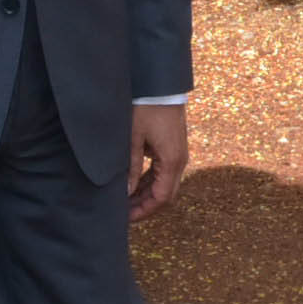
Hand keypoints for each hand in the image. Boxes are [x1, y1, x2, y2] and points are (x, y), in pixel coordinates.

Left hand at [128, 103, 187, 220]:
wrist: (161, 85)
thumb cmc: (146, 108)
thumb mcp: (133, 138)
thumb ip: (131, 167)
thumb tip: (126, 192)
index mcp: (171, 161)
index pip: (161, 198)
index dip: (144, 211)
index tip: (126, 218)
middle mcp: (179, 160)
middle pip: (165, 194)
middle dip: (145, 206)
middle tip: (124, 213)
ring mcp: (178, 154)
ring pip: (164, 184)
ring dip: (147, 194)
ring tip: (125, 200)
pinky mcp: (173, 147)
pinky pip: (163, 172)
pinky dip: (150, 182)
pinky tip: (134, 185)